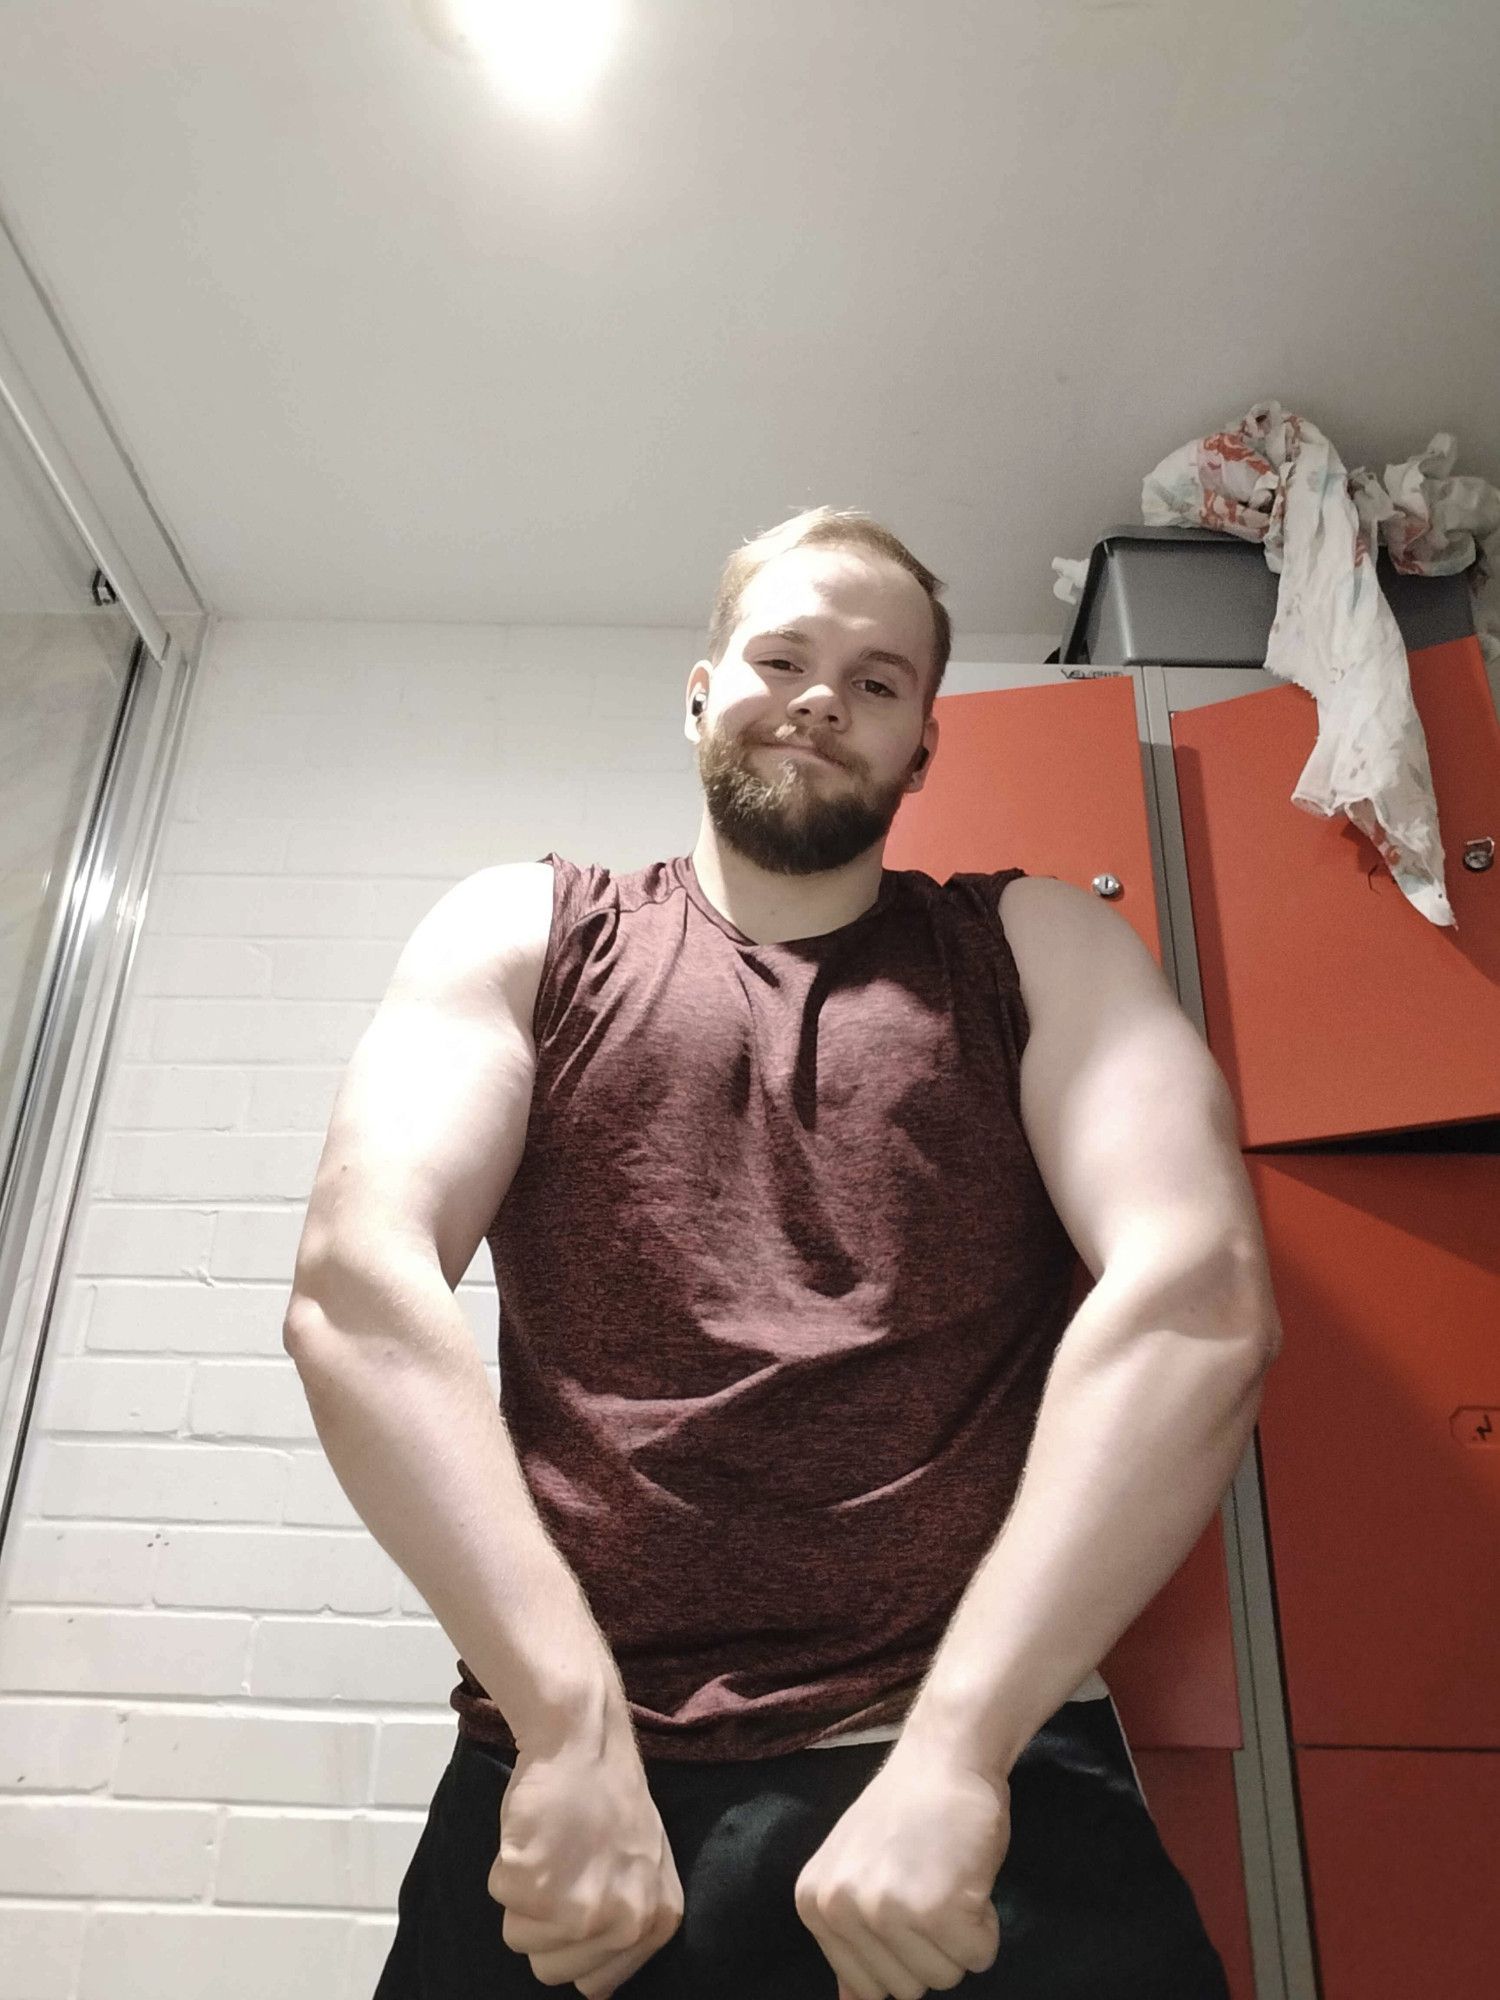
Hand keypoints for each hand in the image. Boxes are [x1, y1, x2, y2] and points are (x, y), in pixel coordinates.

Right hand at [488, 1732, 684, 1995]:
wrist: (583, 1738)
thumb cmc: (607, 1794)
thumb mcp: (644, 1865)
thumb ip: (627, 1920)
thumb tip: (598, 1986)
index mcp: (656, 1922)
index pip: (595, 1985)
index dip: (573, 1945)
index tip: (572, 1901)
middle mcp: (623, 1924)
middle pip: (551, 1970)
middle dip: (544, 1922)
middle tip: (562, 1865)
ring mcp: (578, 1909)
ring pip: (519, 1937)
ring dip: (524, 1893)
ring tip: (551, 1844)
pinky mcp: (534, 1887)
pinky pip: (498, 1896)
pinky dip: (505, 1863)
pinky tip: (534, 1831)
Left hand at [793, 1739, 1008, 1998]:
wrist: (946, 1754)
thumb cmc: (907, 1812)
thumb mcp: (856, 1869)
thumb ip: (850, 1937)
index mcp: (814, 1904)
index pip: (864, 1988)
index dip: (899, 1952)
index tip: (906, 1900)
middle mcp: (841, 1908)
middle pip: (905, 1990)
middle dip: (931, 1947)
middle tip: (931, 1884)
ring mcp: (887, 1909)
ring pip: (945, 1977)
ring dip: (960, 1936)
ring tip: (948, 1877)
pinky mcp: (938, 1907)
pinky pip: (980, 1955)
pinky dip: (987, 1925)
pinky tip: (969, 1877)